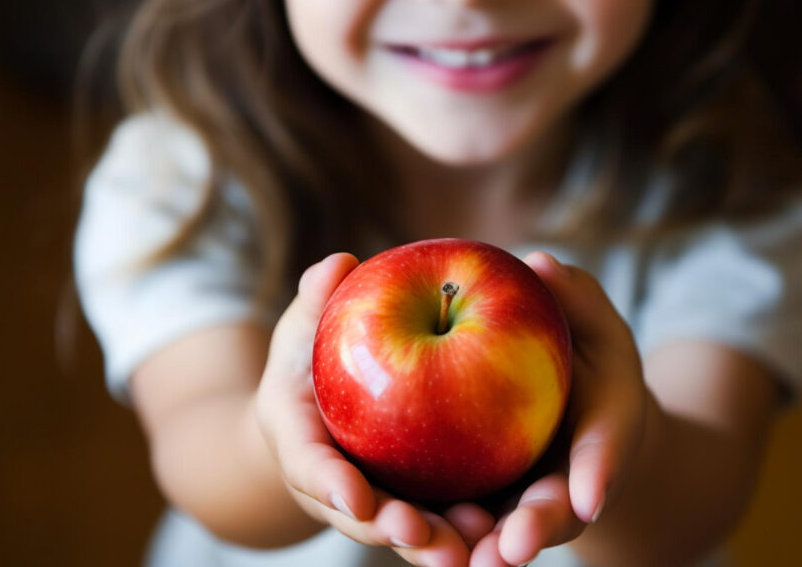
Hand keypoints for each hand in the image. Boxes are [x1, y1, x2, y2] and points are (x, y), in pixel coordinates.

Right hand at [256, 253, 483, 565]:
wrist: (314, 402)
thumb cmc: (307, 355)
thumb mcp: (304, 325)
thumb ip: (317, 300)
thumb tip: (339, 264)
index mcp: (298, 444)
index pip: (308, 467)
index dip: (329, 483)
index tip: (354, 495)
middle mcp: (334, 484)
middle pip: (361, 516)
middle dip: (392, 529)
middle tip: (425, 536)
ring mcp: (374, 497)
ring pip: (404, 528)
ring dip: (435, 544)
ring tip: (475, 551)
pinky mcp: (411, 496)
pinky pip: (437, 515)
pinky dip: (464, 527)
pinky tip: (503, 531)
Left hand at [468, 252, 647, 565]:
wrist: (567, 400)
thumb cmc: (585, 351)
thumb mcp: (591, 319)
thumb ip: (576, 295)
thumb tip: (541, 263)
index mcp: (606, 431)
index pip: (605, 450)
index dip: (598, 472)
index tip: (587, 495)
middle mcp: (569, 478)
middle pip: (555, 509)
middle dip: (535, 530)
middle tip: (510, 546)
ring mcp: (527, 496)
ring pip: (509, 529)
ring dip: (485, 549)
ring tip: (459, 560)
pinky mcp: (487, 500)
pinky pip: (466, 518)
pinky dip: (445, 531)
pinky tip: (408, 534)